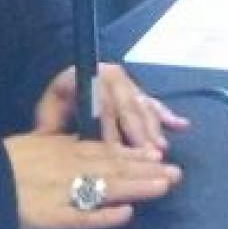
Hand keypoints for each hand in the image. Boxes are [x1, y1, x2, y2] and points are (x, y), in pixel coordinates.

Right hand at [3, 130, 181, 228]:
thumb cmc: (7, 163)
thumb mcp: (38, 144)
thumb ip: (64, 145)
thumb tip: (88, 143)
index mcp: (65, 148)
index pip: (107, 150)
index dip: (135, 153)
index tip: (159, 154)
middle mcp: (69, 166)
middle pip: (115, 167)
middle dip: (147, 170)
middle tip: (176, 173)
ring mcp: (62, 191)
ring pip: (107, 187)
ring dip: (137, 187)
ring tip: (163, 186)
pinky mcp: (52, 217)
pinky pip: (82, 217)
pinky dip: (104, 215)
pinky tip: (126, 214)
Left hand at [33, 62, 189, 153]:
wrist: (61, 93)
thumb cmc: (54, 112)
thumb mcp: (47, 120)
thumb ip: (52, 129)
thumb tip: (67, 142)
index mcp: (79, 76)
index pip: (98, 100)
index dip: (108, 126)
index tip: (116, 151)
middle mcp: (105, 74)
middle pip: (126, 102)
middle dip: (138, 130)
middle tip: (149, 154)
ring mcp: (123, 81)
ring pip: (141, 103)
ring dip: (153, 128)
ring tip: (161, 149)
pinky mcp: (135, 90)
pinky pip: (152, 102)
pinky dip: (166, 115)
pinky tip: (181, 125)